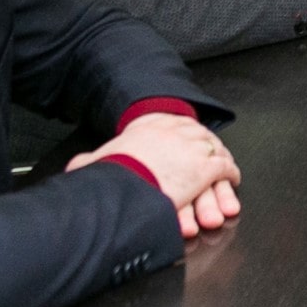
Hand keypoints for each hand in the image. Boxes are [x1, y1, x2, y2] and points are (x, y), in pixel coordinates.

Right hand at [72, 112, 241, 238]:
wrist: (126, 182)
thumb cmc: (111, 174)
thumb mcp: (95, 162)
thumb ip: (87, 162)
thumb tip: (76, 166)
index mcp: (147, 128)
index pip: (170, 125)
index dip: (179, 135)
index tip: (182, 140)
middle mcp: (173, 133)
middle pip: (195, 134)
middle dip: (201, 146)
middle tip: (206, 154)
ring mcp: (192, 148)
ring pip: (212, 148)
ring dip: (218, 160)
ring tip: (221, 165)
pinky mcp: (205, 167)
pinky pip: (224, 167)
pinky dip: (229, 174)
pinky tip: (231, 179)